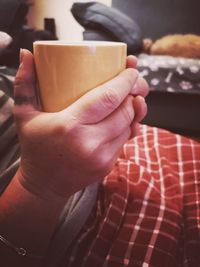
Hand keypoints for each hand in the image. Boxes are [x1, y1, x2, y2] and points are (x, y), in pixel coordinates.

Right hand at [13, 49, 148, 200]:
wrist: (44, 185)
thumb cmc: (35, 147)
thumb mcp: (24, 115)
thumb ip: (25, 83)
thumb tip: (26, 54)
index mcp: (70, 126)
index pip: (108, 98)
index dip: (125, 81)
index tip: (131, 69)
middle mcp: (90, 143)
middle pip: (125, 111)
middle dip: (135, 92)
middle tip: (135, 80)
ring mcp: (102, 157)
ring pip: (129, 126)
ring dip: (134, 109)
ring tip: (132, 96)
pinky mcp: (108, 165)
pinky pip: (125, 140)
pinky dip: (128, 126)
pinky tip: (125, 117)